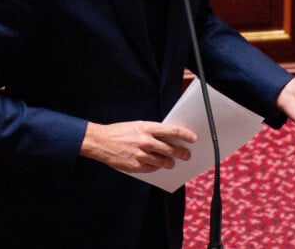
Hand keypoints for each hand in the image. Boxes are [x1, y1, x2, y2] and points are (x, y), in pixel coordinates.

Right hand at [80, 120, 196, 172]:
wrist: (101, 141)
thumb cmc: (120, 132)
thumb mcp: (137, 125)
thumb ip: (152, 132)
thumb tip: (170, 138)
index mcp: (146, 127)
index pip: (172, 131)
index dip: (185, 135)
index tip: (193, 138)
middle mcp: (145, 141)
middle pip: (171, 149)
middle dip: (182, 153)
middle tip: (186, 155)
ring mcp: (141, 155)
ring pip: (164, 162)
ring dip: (170, 163)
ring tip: (171, 162)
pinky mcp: (136, 166)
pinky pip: (152, 168)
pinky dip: (156, 167)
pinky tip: (155, 164)